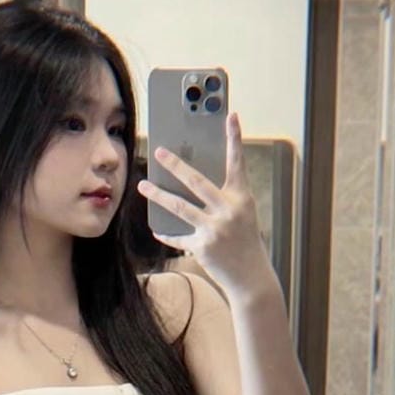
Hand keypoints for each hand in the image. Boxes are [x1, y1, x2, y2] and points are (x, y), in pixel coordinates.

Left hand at [137, 112, 271, 298]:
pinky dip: (167, 234)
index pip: (237, 163)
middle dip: (175, 165)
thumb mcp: (241, 215)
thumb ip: (222, 199)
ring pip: (179, 206)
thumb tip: (192, 184)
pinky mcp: (202, 246)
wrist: (252, 277)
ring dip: (157, 195)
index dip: (234, 139)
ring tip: (142, 185)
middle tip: (158, 152)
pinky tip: (157, 230)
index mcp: (242, 198)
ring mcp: (215, 228)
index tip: (231, 116)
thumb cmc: (245, 242)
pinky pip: (178, 236)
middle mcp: (229, 210)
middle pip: (196, 181)